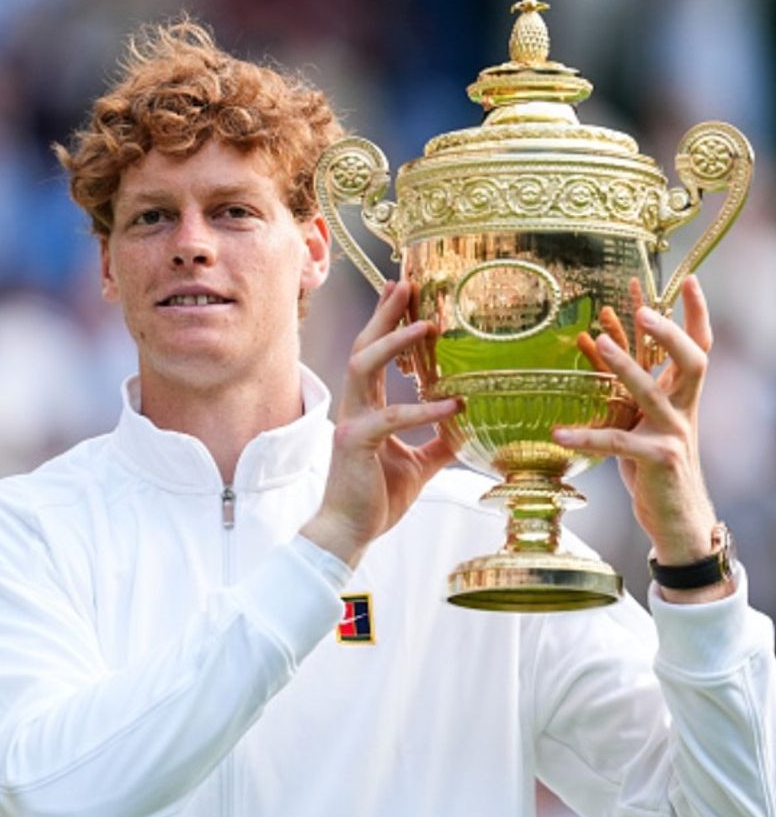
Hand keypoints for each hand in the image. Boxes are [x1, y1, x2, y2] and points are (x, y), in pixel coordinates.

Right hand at [302, 281, 460, 566]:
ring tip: (426, 324)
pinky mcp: (356, 444)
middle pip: (365, 348)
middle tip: (405, 283)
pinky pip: (390, 418)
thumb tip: (469, 426)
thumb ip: (438, 441)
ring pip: (364, 369)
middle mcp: (355, 408)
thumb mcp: (418, 465)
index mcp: (367, 409)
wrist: (348, 533)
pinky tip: (453, 403)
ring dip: (394, 343)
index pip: (375, 355)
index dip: (387, 322)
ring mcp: (351, 423)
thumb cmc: (376, 500)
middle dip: (384, 314)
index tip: (402, 291)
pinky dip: (423, 409)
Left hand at [555, 275, 726, 602]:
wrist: (677, 517)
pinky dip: (587, 437)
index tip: (688, 277)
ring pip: (654, 393)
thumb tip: (596, 339)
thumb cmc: (652, 465)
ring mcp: (674, 434)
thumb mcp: (639, 418)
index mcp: (682, 396)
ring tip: (602, 341)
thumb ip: (625, 385)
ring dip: (626, 366)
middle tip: (645, 307)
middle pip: (692, 359)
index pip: (699, 345)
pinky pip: (618, 444)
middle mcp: (684, 409)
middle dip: (670, 331)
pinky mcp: (657, 461)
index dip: (696, 312)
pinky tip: (558, 434)